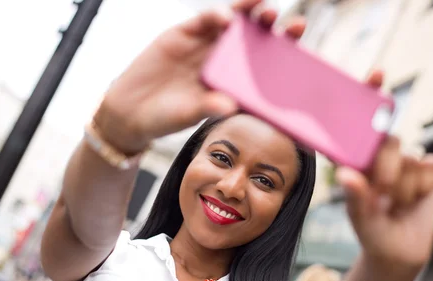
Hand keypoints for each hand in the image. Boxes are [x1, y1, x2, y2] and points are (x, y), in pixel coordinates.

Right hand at [92, 0, 306, 153]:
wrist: (131, 111)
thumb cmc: (167, 117)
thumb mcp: (190, 115)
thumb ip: (208, 107)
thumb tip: (228, 105)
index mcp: (233, 80)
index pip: (264, 63)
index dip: (284, 53)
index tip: (301, 51)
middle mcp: (223, 59)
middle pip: (253, 37)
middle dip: (272, 27)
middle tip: (292, 23)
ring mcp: (204, 44)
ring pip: (232, 22)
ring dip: (248, 12)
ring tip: (264, 7)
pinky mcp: (183, 33)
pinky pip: (203, 20)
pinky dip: (215, 16)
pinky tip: (226, 18)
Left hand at [337, 71, 432, 272]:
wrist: (400, 253)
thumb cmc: (371, 232)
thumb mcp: (360, 218)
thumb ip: (356, 198)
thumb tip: (347, 175)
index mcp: (357, 159)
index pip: (361, 123)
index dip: (369, 96)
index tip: (376, 75)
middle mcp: (380, 155)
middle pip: (390, 141)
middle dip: (387, 172)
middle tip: (382, 194)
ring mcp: (405, 161)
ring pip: (410, 162)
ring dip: (403, 190)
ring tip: (394, 206)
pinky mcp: (428, 172)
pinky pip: (431, 168)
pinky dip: (423, 189)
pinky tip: (412, 202)